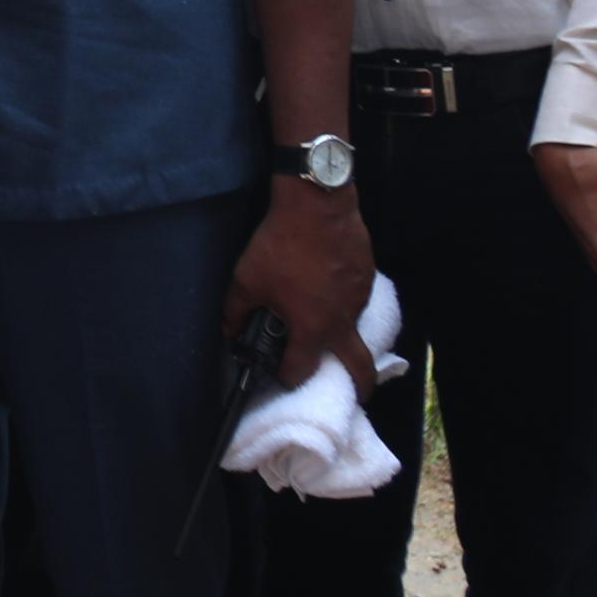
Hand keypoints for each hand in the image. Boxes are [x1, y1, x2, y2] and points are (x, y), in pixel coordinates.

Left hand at [226, 177, 381, 388]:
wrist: (317, 203)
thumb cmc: (281, 244)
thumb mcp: (247, 279)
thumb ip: (235, 311)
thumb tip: (229, 331)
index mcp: (313, 328)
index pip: (302, 370)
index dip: (287, 376)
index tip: (279, 373)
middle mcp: (342, 320)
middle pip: (361, 368)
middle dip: (360, 386)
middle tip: (355, 393)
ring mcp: (360, 297)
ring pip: (355, 326)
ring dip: (343, 332)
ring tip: (322, 319)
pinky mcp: (367, 274)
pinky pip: (357, 298)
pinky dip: (344, 300)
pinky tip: (326, 283)